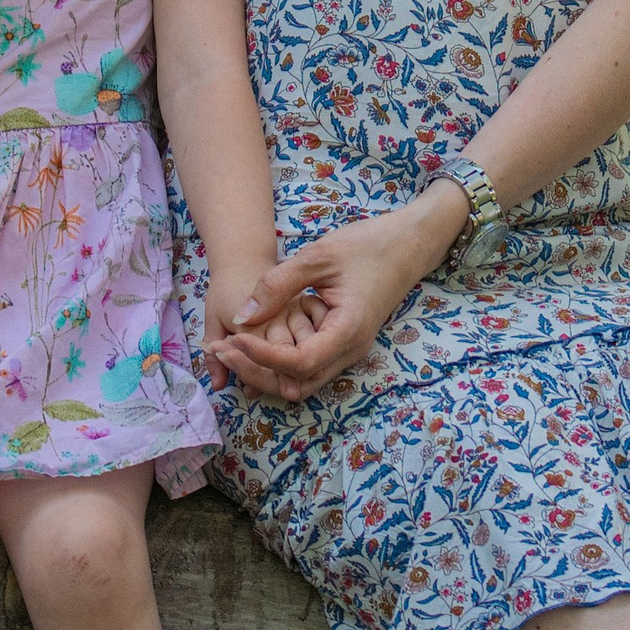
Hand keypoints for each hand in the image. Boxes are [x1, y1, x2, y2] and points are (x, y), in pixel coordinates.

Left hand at [208, 190, 463, 404]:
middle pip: (296, 384)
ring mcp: (347, 351)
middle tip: (221, 349)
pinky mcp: (341, 344)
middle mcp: (350, 351)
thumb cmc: (368, 245)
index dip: (263, 356)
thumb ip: (278, 285)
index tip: (233, 337)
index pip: (299, 362)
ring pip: (300, 381)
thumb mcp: (318, 255)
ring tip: (230, 346)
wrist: (408, 245)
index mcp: (348, 330)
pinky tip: (254, 340)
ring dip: (264, 370)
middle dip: (256, 372)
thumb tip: (240, 317)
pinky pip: (306, 366)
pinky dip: (278, 361)